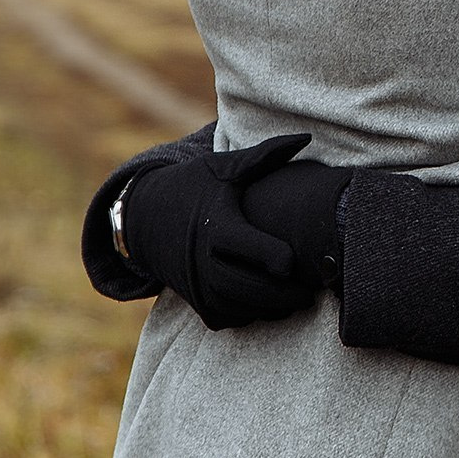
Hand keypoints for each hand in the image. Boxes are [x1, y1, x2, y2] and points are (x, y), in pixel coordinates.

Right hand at [119, 132, 322, 330]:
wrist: (146, 219)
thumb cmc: (195, 188)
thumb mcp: (224, 168)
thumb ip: (265, 156)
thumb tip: (305, 137)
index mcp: (218, 226)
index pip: (253, 249)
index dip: (279, 257)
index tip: (298, 258)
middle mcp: (204, 260)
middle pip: (252, 288)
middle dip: (286, 294)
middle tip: (312, 291)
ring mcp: (199, 285)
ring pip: (243, 309)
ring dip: (273, 309)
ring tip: (297, 299)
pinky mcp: (197, 303)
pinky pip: (230, 319)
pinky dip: (252, 316)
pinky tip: (270, 304)